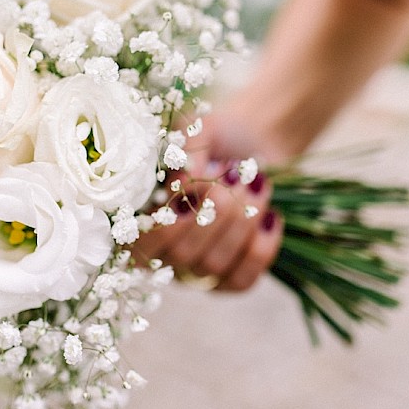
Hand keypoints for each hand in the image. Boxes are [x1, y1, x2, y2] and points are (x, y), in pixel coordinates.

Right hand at [131, 118, 283, 291]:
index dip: (166, 224)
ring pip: (213, 267)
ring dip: (241, 223)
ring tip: (256, 185)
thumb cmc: (216, 136)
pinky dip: (261, 247)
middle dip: (214, 214)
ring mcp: (198, 270)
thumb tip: (190, 179)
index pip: (138, 245)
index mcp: (142, 217)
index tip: (194, 187)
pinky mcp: (232, 279)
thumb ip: (186, 148)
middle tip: (234, 179)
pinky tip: (269, 216)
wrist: (255, 142)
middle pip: (181, 255)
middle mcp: (164, 251)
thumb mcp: (196, 128)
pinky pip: (242, 280)